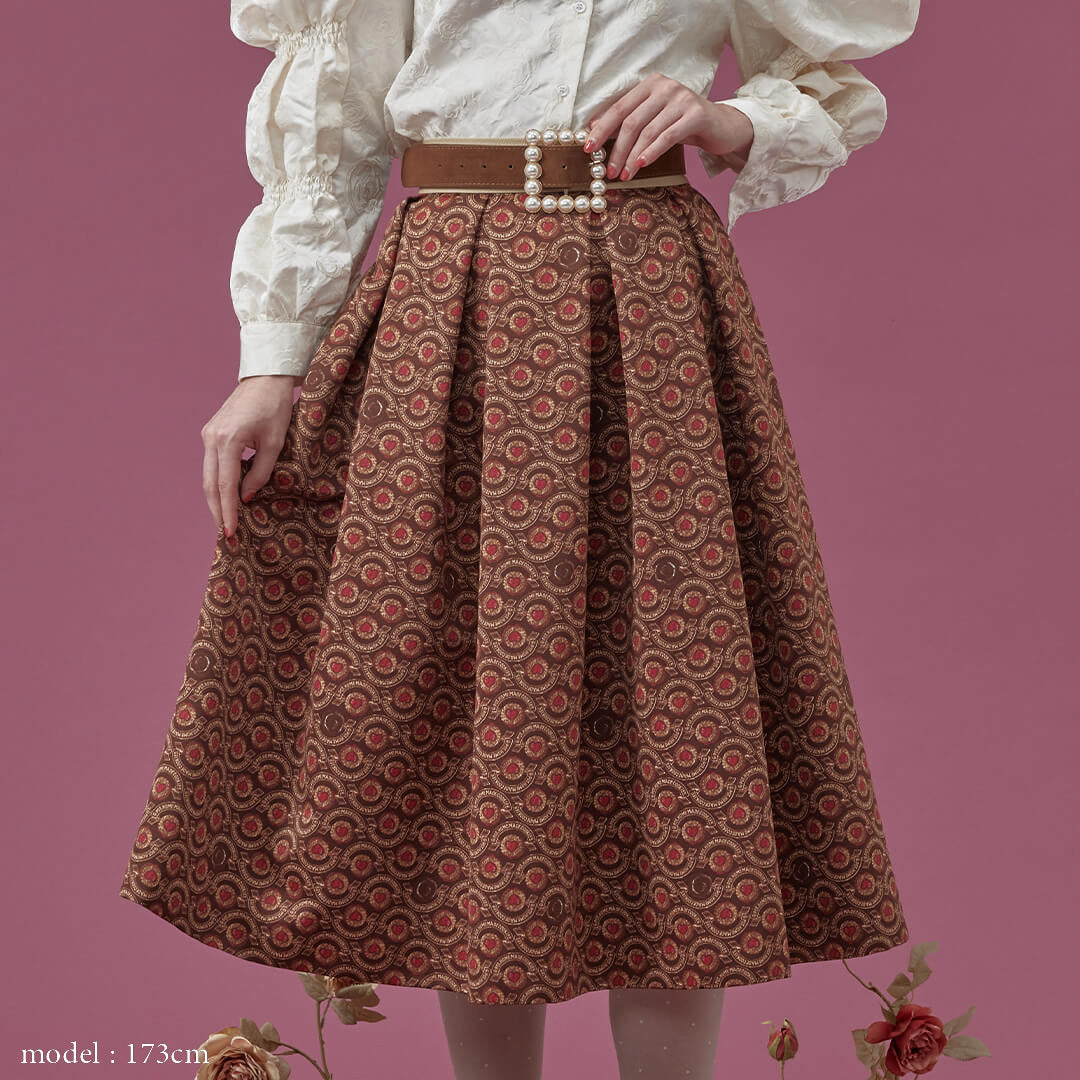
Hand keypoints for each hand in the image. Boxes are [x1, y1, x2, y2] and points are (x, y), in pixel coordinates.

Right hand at [200, 373, 301, 537]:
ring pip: (208, 476)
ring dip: (216, 500)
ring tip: (226, 522)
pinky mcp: (211, 434)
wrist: (265, 379)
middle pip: (209, 484)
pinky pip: (211, 465)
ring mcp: (208, 435)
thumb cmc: (275, 408)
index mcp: (227, 440)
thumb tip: (246, 498)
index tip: (231, 532)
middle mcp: (211, 438)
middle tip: (226, 535)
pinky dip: (217, 484)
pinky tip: (226, 499)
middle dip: (218, 511)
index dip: (228, 511)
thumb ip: (259, 473)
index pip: (225, 485)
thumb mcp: (274, 444)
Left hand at [583, 72, 754, 181]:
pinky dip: (651, 152)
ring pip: (648, 131)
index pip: (619, 108)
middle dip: (616, 149)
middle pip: (631, 121)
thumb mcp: (655, 120)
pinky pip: (667, 136)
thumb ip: (631, 121)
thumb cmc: (683, 126)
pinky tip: (640, 166)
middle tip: (607, 171)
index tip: (587, 149)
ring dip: (631, 157)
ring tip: (622, 175)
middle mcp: (665, 86)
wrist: (722, 126)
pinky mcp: (696, 114)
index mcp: (650, 84)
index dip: (601, 129)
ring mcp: (681, 98)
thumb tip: (595, 132)